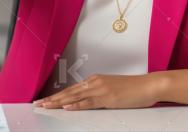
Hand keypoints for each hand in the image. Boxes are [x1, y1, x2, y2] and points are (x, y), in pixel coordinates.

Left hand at [32, 74, 162, 109]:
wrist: (149, 85)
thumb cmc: (134, 89)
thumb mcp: (113, 90)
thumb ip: (100, 93)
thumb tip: (89, 101)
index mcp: (96, 80)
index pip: (72, 89)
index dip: (57, 95)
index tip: (45, 100)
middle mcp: (95, 83)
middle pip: (69, 92)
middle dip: (52, 99)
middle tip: (38, 103)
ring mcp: (101, 90)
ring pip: (74, 97)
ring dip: (58, 102)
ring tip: (45, 106)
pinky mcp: (107, 98)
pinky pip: (88, 103)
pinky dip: (76, 105)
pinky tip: (66, 107)